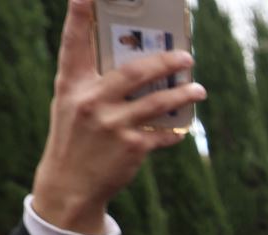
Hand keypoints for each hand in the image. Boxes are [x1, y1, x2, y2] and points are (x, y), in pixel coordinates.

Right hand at [31, 0, 203, 234]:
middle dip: (165, 61)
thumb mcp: (71, 103)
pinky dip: (174, 130)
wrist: (69, 185)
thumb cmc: (74, 136)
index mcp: (71, 84)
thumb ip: (93, 81)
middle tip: (186, 56)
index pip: (73, 42)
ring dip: (183, 94)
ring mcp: (111, 125)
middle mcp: (90, 101)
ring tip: (198, 89)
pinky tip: (182, 127)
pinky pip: (162, 133)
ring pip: (158, 102)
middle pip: (135, 72)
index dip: (79, 15)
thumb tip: (137, 63)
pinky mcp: (130, 148)